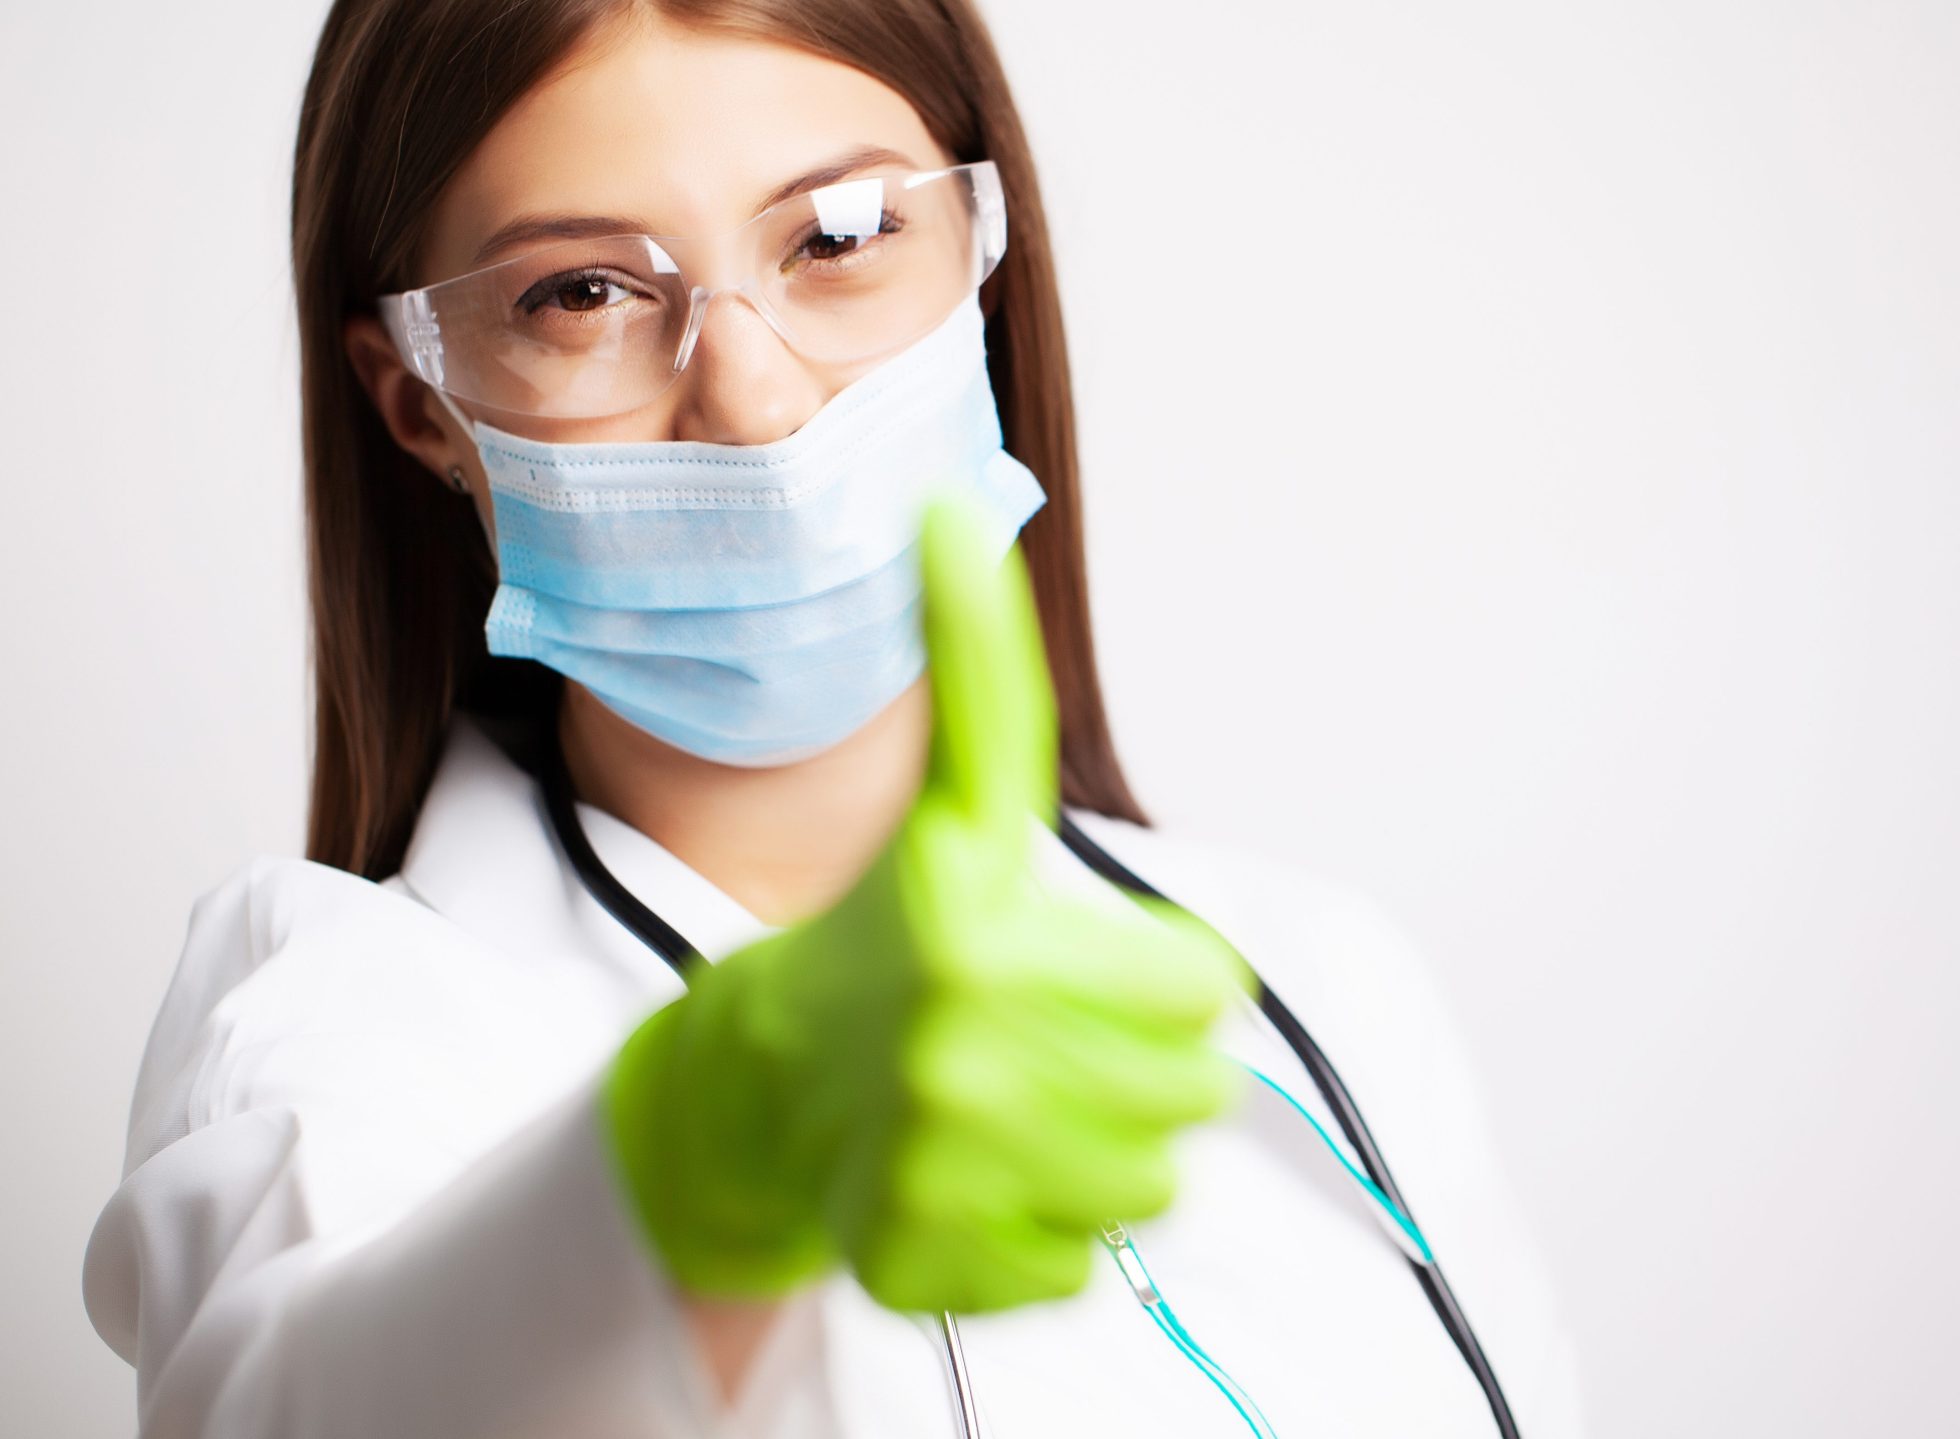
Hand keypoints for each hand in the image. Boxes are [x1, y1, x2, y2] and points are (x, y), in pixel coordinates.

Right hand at [604, 487, 1245, 1312]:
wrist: (756, 1084)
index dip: (1160, 976)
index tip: (1079, 962)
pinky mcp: (928, 1269)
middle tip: (1040, 1037)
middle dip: (1132, 1063)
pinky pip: (1077, 1266)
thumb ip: (979, 671)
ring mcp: (938, 1176)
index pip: (1203, 991)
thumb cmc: (889, 933)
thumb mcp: (954, 803)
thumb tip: (953, 505)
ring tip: (1011, 1104)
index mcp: (981, 940)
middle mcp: (956, 1062)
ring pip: (1147, 1188)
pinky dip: (1040, 1232)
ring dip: (1098, 1150)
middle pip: (1190, 1096)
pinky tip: (975, 1178)